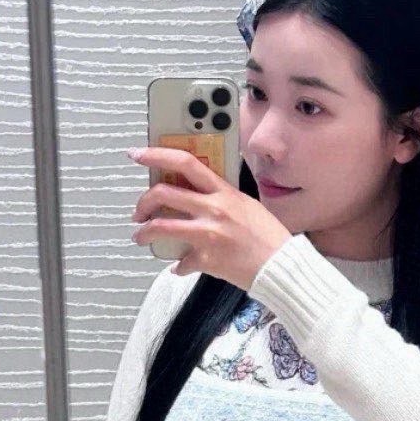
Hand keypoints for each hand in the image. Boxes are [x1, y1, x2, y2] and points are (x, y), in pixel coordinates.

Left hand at [129, 147, 290, 289]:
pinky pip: (181, 263)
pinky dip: (178, 266)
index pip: (186, 162)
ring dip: (144, 232)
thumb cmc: (269, 237)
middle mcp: (213, 210)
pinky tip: (180, 266)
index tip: (139, 154)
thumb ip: (221, 197)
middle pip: (163, 193)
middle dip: (143, 201)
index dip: (157, 155)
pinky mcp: (207, 260)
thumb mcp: (246, 205)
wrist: (281, 266)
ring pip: (161, 227)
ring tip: (141, 237)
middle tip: (139, 211)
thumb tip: (198, 195)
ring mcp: (208, 235)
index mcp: (223, 192)